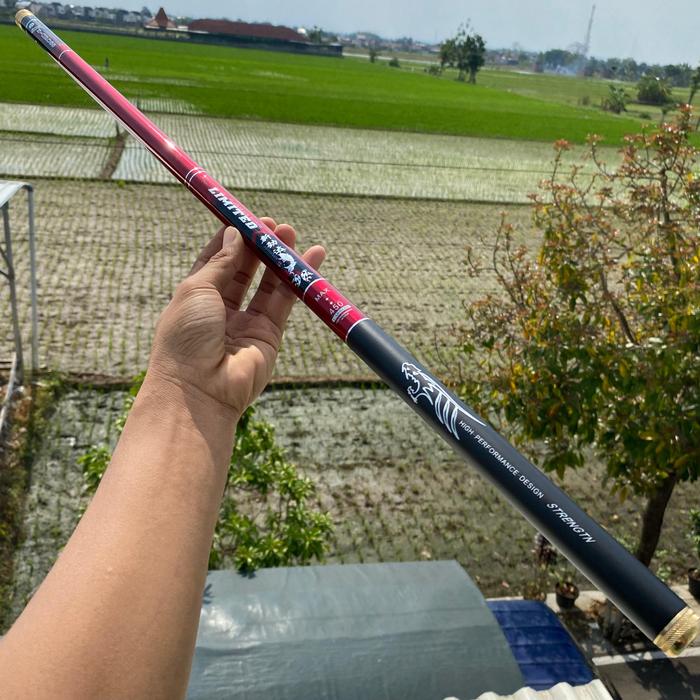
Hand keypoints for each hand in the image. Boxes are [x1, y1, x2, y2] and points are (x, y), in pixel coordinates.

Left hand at [148, 218, 324, 418]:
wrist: (198, 390)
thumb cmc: (186, 337)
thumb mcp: (196, 289)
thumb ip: (221, 262)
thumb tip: (234, 234)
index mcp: (196, 297)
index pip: (216, 260)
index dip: (231, 238)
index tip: (245, 218)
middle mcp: (221, 309)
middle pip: (244, 270)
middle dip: (259, 246)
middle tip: (274, 225)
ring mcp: (246, 323)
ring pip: (268, 284)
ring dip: (279, 259)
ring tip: (291, 234)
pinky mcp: (269, 334)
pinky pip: (285, 302)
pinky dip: (298, 280)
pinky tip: (309, 259)